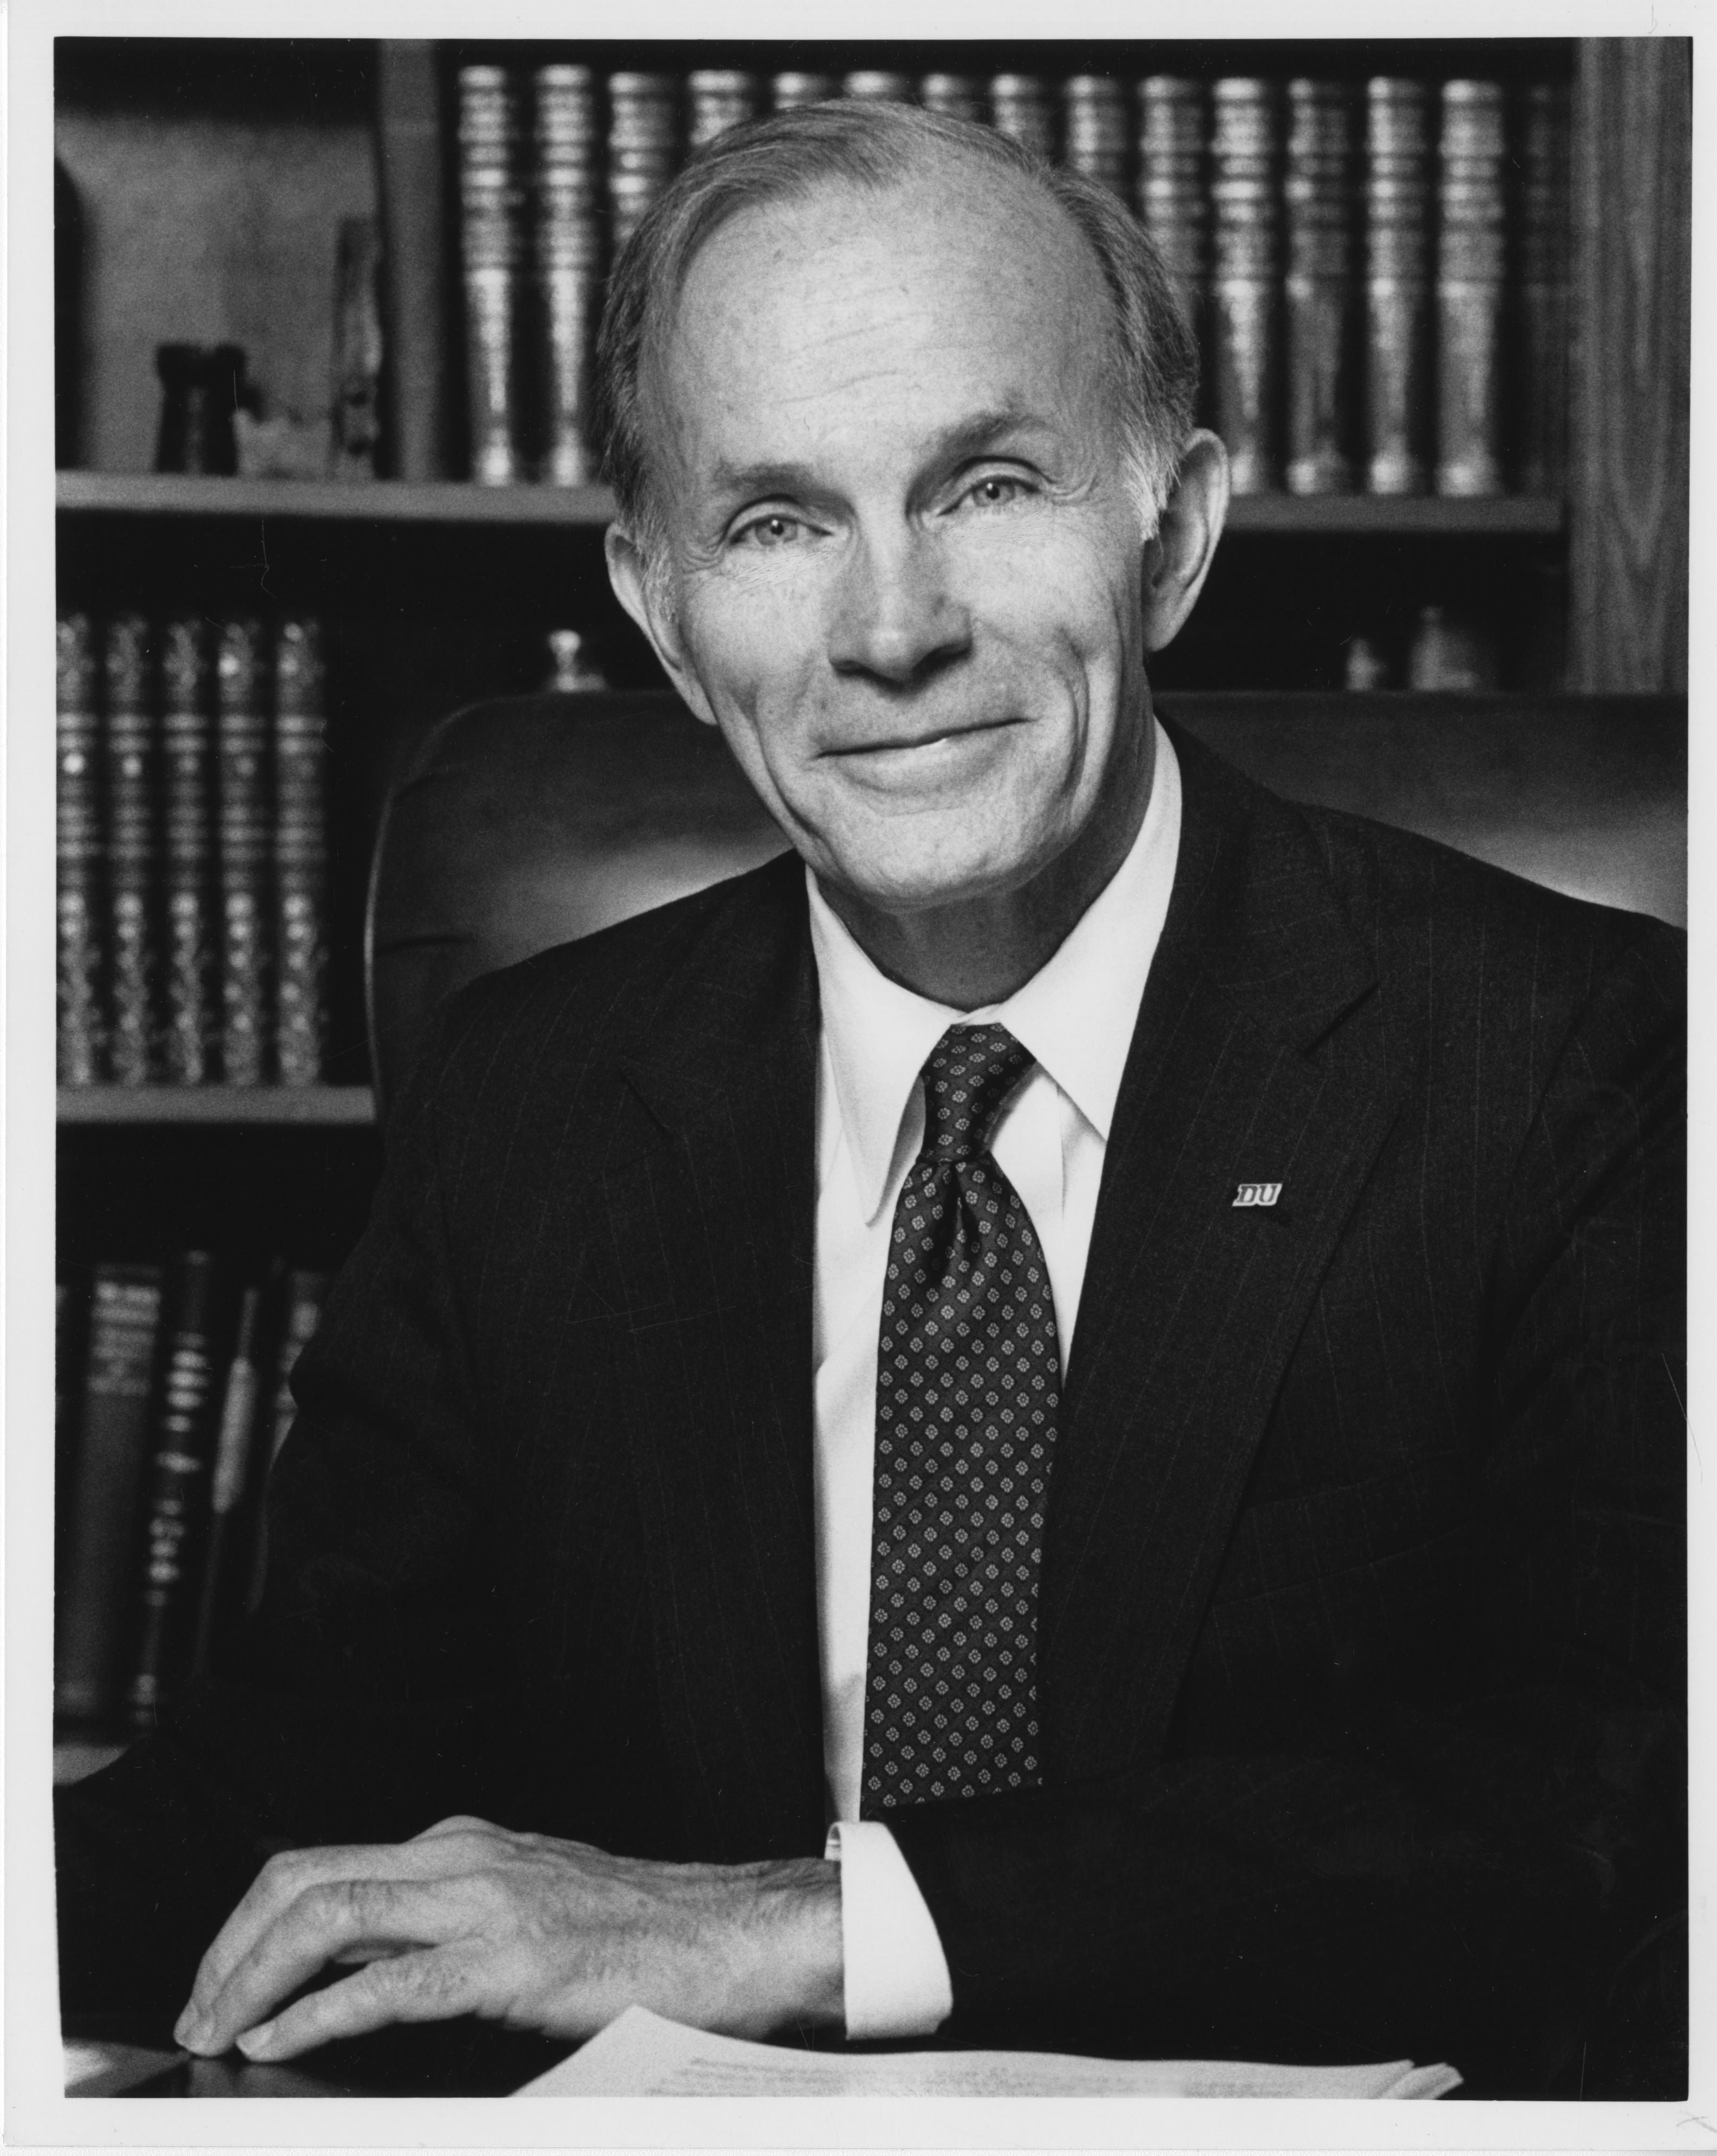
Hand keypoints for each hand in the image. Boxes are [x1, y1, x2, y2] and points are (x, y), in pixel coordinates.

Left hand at [173, 1815, 842, 2061]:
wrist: (728, 1934)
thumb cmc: (637, 1932)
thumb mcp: (527, 1904)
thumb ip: (449, 1925)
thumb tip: (361, 1974)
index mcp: (460, 1844)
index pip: (320, 1865)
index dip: (248, 1925)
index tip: (217, 1983)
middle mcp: (460, 1856)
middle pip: (302, 1876)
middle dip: (228, 1947)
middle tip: (196, 2013)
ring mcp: (484, 1901)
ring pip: (327, 1912)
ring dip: (250, 1977)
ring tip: (218, 2031)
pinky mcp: (510, 1960)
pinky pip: (386, 1982)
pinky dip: (315, 2015)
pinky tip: (279, 2045)